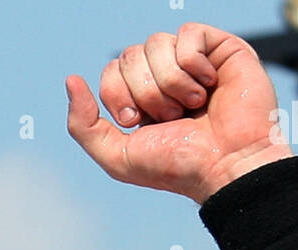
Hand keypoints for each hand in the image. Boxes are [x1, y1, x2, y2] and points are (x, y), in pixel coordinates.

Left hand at [66, 23, 291, 204]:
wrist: (226, 167)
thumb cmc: (178, 167)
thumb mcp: (118, 158)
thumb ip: (83, 126)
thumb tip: (71, 79)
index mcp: (140, 97)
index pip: (111, 70)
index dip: (118, 94)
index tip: (139, 122)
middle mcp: (165, 75)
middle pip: (130, 55)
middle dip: (146, 92)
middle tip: (171, 118)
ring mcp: (192, 60)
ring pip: (157, 42)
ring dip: (171, 84)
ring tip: (193, 107)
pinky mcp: (219, 48)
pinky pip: (187, 34)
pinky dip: (193, 66)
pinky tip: (209, 86)